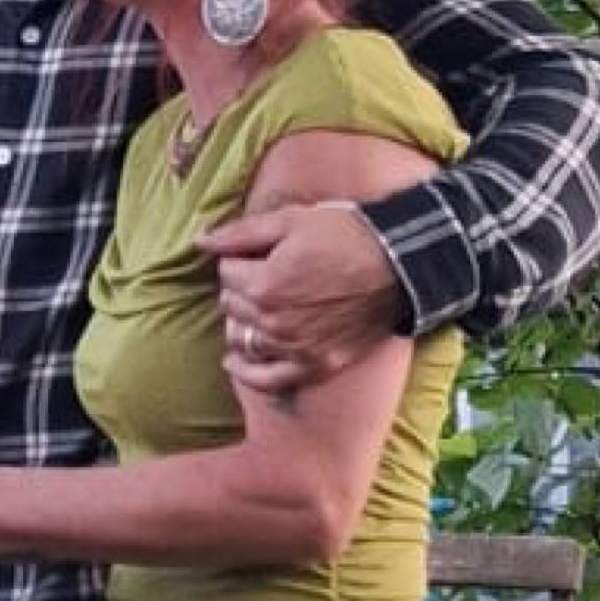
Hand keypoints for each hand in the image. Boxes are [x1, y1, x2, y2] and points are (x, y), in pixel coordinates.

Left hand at [196, 198, 399, 401]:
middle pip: (231, 306)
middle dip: (240, 288)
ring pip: (243, 338)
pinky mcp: (315, 365)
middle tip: (264, 274)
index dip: (238, 259)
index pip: (226, 273)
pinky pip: (267, 379)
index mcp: (264, 285)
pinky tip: (234, 361)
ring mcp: (294, 348)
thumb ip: (240, 234)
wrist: (398, 265)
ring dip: (243, 321)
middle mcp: (274, 323)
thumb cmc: (346, 236)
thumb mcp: (291, 221)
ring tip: (258, 306)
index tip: (257, 253)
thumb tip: (201, 241)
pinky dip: (247, 371)